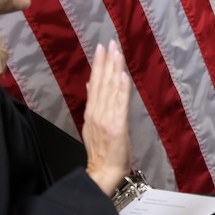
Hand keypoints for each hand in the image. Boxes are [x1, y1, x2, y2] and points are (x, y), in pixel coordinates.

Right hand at [81, 40, 132, 195]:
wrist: (103, 172)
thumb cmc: (102, 151)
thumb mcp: (92, 124)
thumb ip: (93, 104)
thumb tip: (91, 85)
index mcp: (92, 111)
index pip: (94, 83)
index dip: (98, 65)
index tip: (101, 48)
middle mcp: (97, 112)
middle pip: (101, 82)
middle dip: (106, 61)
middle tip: (110, 43)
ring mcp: (106, 119)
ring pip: (111, 90)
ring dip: (114, 70)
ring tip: (117, 53)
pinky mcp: (117, 126)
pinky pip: (120, 105)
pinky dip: (122, 90)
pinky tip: (124, 76)